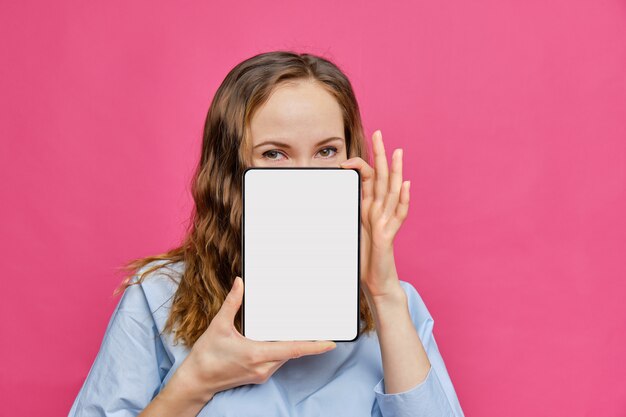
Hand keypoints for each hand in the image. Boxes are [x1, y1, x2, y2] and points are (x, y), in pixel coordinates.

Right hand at [172, 277, 336, 402]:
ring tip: (303, 330)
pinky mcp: (259, 375)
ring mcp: (262, 373)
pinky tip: (281, 339)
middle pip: (292, 352)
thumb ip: (232, 303)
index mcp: (257, 354)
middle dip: (306, 341)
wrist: (197, 380)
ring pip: (285, 357)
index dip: (314, 346)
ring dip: (294, 345)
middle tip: (320, 327)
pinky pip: (277, 361)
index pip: (293, 350)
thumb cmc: (206, 355)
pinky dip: (283, 350)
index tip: (330, 343)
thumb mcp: (219, 326)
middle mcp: (263, 366)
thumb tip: (240, 283)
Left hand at [340, 130, 409, 301]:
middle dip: (380, 155)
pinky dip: (402, 200)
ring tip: (397, 152)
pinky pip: (397, 215)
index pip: (367, 179)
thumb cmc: (360, 257)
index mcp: (368, 208)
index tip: (347, 157)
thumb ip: (340, 215)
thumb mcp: (346, 230)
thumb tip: (320, 202)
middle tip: (379, 133)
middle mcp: (379, 211)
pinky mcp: (388, 235)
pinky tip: (405, 186)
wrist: (375, 281)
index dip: (360, 165)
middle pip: (382, 177)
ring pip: (392, 191)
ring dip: (395, 171)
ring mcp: (386, 222)